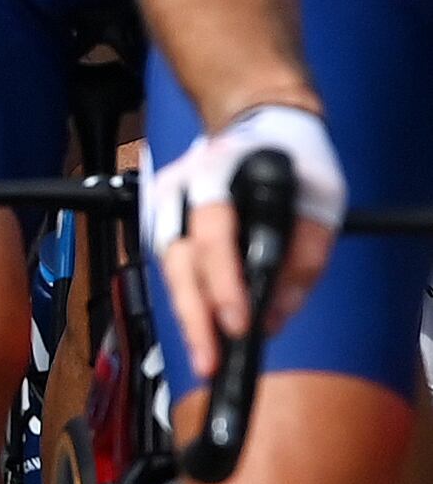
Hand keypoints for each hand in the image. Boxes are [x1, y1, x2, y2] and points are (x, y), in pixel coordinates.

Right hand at [151, 102, 342, 379]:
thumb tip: (277, 315)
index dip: (224, 284)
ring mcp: (165, 205)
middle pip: (178, 261)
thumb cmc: (293, 160)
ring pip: (170, 270)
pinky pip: (174, 270)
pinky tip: (206, 331)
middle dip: (194, 316)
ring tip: (208, 356)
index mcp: (218, 172)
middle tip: (210, 360)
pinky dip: (190, 302)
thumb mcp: (321, 201)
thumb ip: (305, 258)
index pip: (213, 235)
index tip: (240, 326)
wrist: (259, 123)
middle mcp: (180, 188)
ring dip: (189, 316)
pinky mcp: (163, 223)